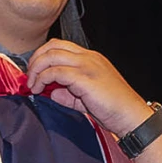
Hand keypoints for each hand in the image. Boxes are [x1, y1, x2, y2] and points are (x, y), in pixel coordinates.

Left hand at [25, 39, 150, 135]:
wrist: (132, 116)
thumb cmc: (113, 109)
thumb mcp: (86, 99)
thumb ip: (68, 94)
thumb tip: (51, 92)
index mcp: (90, 58)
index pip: (60, 46)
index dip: (42, 56)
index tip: (34, 73)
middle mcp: (89, 58)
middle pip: (52, 46)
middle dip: (35, 60)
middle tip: (29, 77)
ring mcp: (88, 66)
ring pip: (51, 56)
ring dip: (36, 70)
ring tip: (32, 85)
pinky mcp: (85, 79)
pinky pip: (57, 72)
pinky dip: (43, 79)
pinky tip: (40, 91)